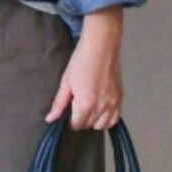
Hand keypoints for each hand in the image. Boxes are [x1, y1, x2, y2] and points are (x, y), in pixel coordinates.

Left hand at [45, 6, 123, 129]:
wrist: (101, 46)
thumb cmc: (82, 61)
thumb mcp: (66, 82)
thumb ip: (59, 104)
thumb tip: (50, 118)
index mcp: (86, 103)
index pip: (76, 125)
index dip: (70, 121)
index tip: (68, 113)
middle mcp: (102, 106)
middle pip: (88, 125)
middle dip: (81, 119)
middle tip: (77, 106)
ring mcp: (113, 103)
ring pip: (102, 125)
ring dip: (94, 121)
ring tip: (88, 108)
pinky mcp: (120, 98)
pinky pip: (115, 118)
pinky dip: (107, 118)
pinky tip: (101, 110)